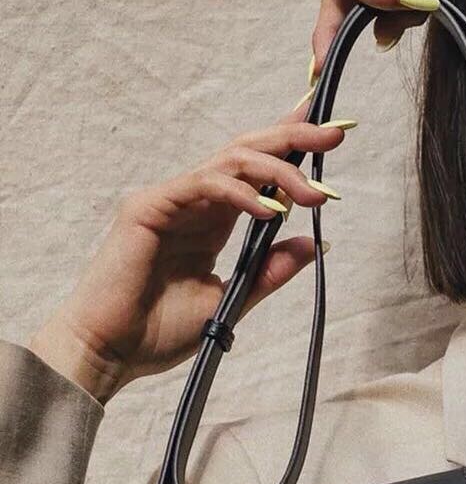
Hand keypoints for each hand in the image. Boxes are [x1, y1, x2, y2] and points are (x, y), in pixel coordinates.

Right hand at [30, 101, 350, 404]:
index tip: (332, 130)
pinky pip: (203, 184)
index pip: (258, 170)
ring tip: (314, 193)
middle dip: (294, 137)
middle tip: (337, 132)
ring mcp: (171, 200)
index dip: (291, 143)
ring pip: (232, 161)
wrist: (110, 354)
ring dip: (280, 170)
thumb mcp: (232, 299)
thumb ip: (270, 271)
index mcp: (215, 219)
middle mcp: (196, 201)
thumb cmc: (159, 331)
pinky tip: (270, 210)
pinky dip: (240, 193)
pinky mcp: (149, 207)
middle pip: (249, 152)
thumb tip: (315, 245)